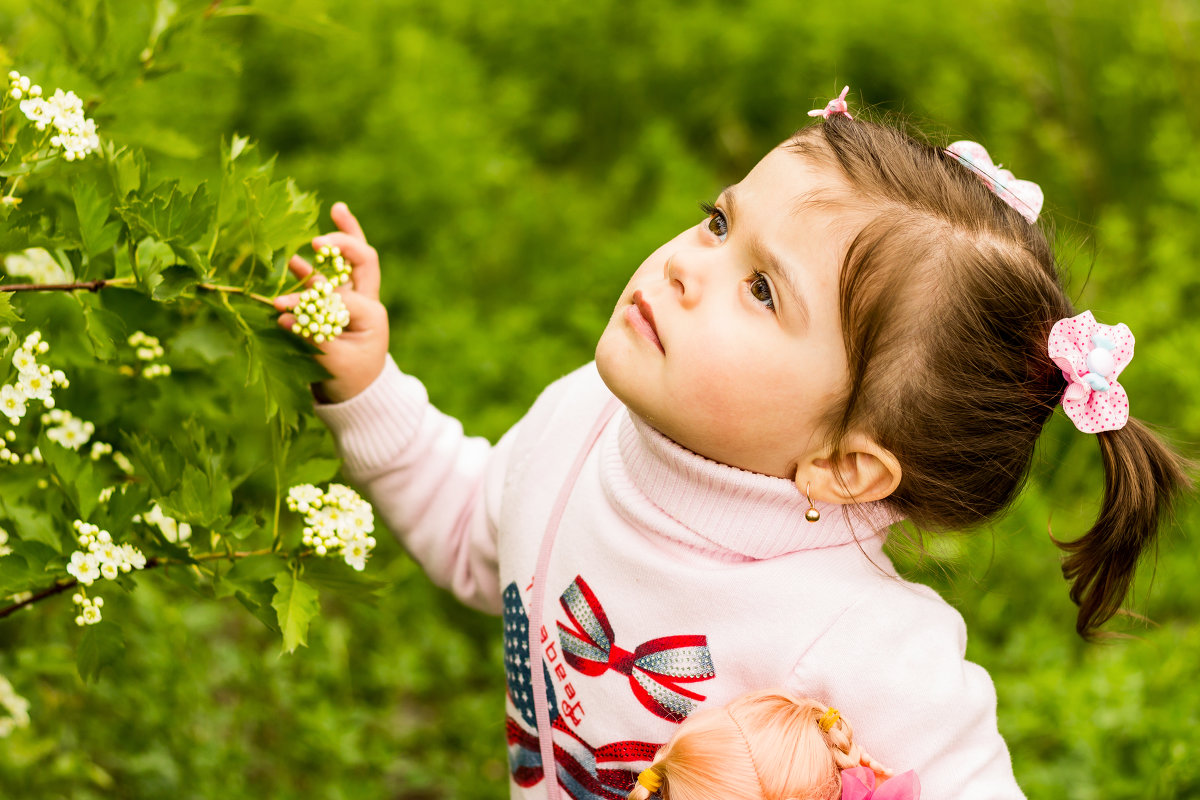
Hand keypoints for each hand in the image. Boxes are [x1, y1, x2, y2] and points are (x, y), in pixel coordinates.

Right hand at [274, 202, 389, 403]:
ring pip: (349, 262)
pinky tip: (295, 260)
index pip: (339, 297)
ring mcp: (352, 301)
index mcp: (371, 315)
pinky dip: (314, 266)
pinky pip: (327, 279)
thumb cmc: (350, 380)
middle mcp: (365, 302)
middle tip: (329, 224)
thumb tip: (280, 313)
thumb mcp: (333, 362)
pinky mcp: (337, 305)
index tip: (279, 307)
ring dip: (338, 240)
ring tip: (333, 214)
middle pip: (363, 259)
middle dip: (348, 237)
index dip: (309, 300)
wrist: (358, 394)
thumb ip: (309, 336)